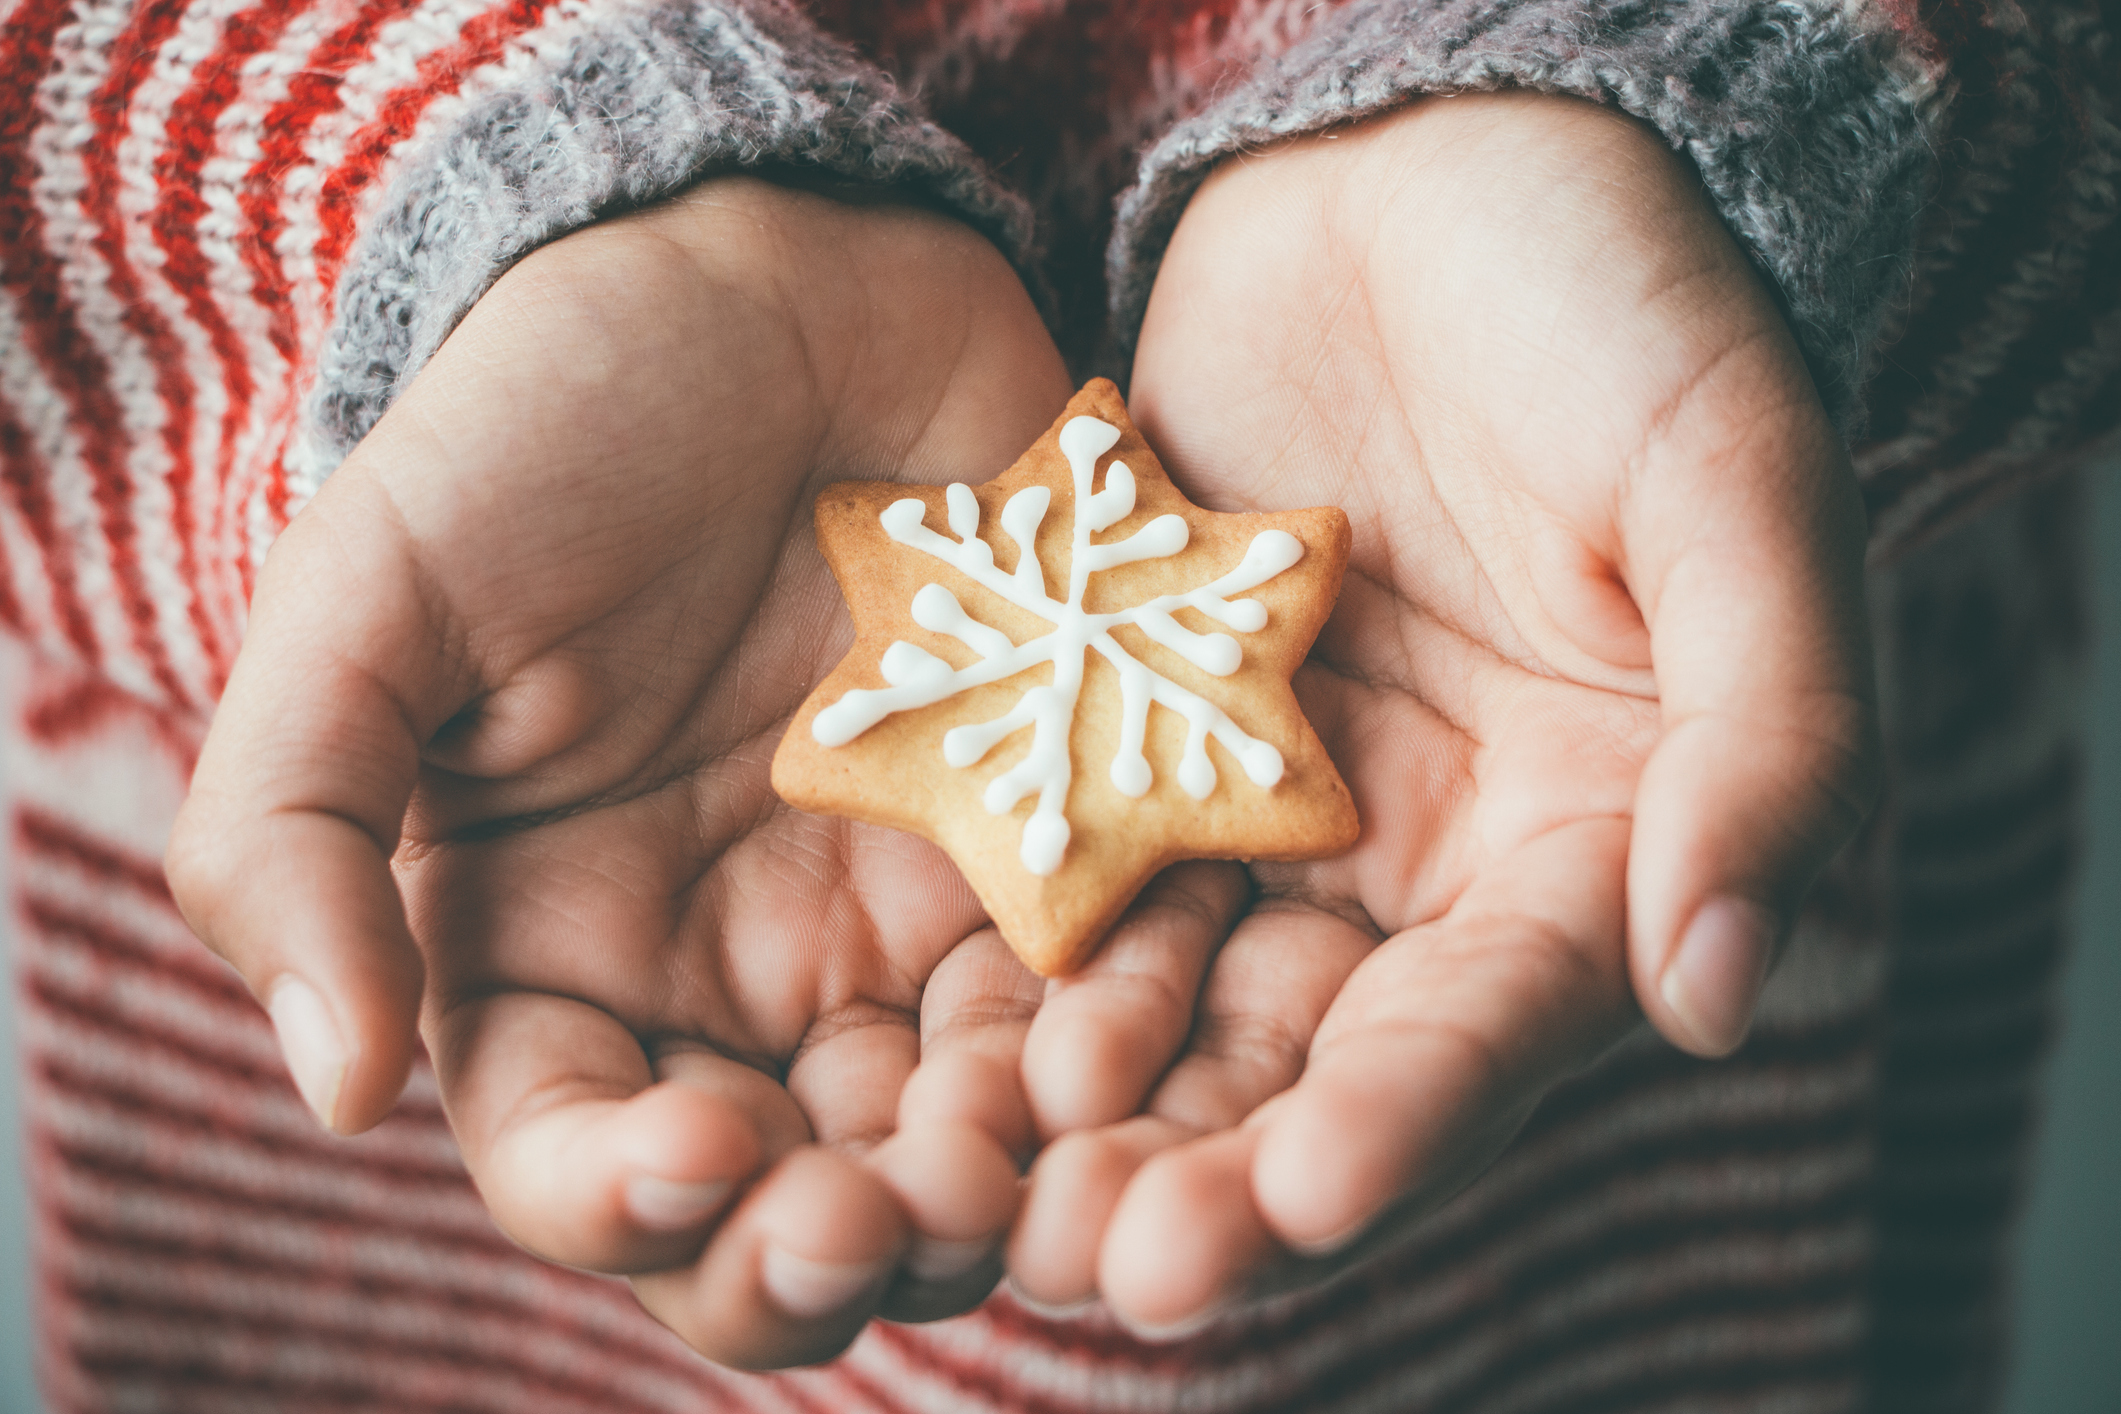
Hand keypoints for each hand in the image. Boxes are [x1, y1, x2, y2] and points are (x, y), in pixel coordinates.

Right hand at [165, 176, 1074, 1365]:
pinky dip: (1132, 1040)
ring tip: (1038, 1152)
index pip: (581, 1157)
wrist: (777, 280)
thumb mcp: (377, 602)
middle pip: (794, 1197)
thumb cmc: (553, 427)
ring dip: (1004, 1178)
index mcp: (566, 953)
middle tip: (897, 1206)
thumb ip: (297, 830)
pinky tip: (1144, 1037)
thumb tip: (331, 1086)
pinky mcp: (1060, 843)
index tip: (705, 1153)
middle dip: (842, 1239)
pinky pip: (1111, 990)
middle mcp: (748, 973)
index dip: (632, 1204)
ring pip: (968, 1132)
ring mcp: (914, 918)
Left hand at [1004, 92, 1880, 1329]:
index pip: (1499, 1015)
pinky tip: (944, 1019)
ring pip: (1182, 985)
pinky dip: (1022, 941)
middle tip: (1118, 1263)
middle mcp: (1424, 852)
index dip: (1411, 1116)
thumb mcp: (1732, 487)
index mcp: (1590, 831)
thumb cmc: (1618, 303)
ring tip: (1001, 1183)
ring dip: (1101, 1095)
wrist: (1427, 166)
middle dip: (1223, 1162)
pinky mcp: (1143, 727)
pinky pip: (1078, 851)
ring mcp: (1273, 797)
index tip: (1305, 1201)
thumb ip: (1768, 733)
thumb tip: (1719, 995)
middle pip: (1321, 1048)